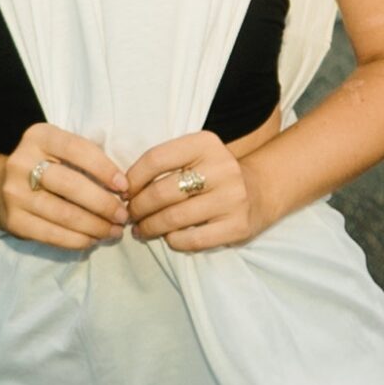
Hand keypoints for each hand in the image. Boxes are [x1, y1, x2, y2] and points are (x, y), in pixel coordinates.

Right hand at [0, 123, 130, 249]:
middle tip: (123, 216)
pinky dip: (78, 240)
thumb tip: (122, 186)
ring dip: (96, 226)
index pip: (77, 149)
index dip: (104, 169)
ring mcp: (14, 193)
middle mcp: (22, 162)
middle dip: (104, 204)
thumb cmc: (43, 166)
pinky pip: (52, 234)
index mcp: (38, 137)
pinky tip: (93, 239)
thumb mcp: (57, 149)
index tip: (125, 187)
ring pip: (64, 214)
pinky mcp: (14, 220)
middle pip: (71, 185)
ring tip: (114, 231)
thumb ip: (85, 157)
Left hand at [123, 131, 273, 251]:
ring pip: (174, 218)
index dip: (133, 179)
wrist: (259, 191)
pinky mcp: (238, 225)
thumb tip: (124, 191)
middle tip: (130, 215)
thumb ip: (164, 165)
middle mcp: (222, 167)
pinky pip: (193, 239)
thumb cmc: (213, 175)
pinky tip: (169, 238)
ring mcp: (232, 198)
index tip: (124, 192)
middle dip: (138, 207)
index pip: (156, 159)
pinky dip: (173, 241)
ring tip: (142, 230)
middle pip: (162, 192)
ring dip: (150, 227)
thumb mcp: (194, 156)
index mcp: (205, 144)